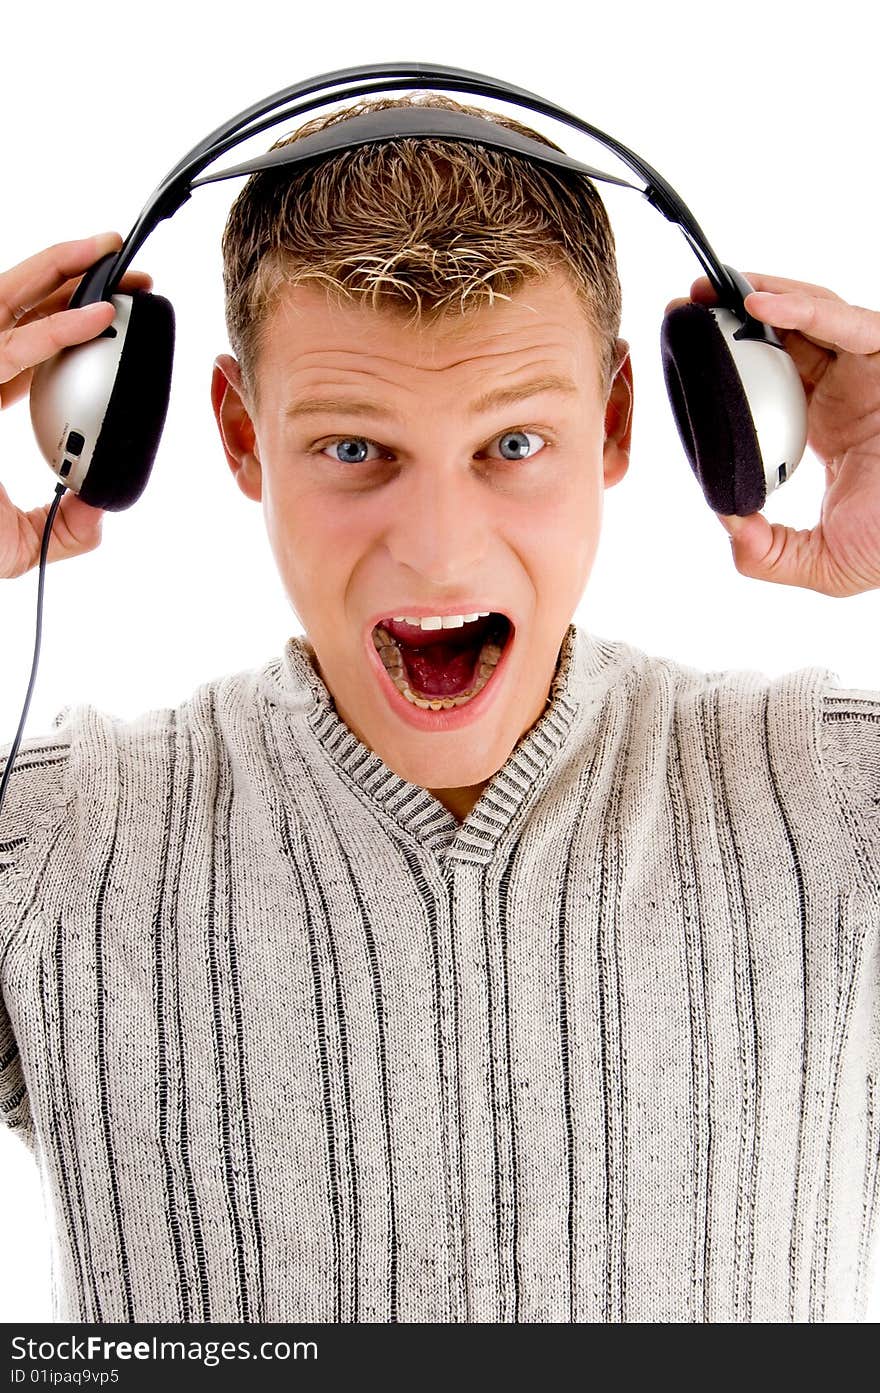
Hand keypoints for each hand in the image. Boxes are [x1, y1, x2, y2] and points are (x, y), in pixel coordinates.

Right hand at [0, 232, 151, 578]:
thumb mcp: (15, 544)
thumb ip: (63, 529)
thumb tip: (100, 512)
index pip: (20, 345)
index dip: (63, 320)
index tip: (113, 312)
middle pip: (16, 308)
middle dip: (73, 280)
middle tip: (130, 269)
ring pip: (5, 301)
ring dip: (61, 271)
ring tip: (110, 251)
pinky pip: (9, 347)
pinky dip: (56, 329)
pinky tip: (100, 317)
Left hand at [666, 273, 879, 595]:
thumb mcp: (825, 563)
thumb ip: (770, 555)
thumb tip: (727, 526)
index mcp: (824, 425)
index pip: (766, 383)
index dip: (725, 366)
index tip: (681, 357)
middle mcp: (845, 389)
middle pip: (782, 336)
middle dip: (730, 316)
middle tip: (683, 305)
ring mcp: (869, 368)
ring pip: (809, 316)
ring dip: (758, 296)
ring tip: (708, 292)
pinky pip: (846, 323)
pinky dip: (801, 309)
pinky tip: (757, 304)